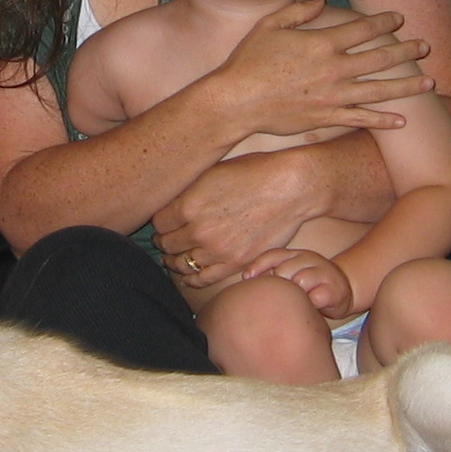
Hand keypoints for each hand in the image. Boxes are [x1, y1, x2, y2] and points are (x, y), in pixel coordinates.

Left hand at [155, 149, 314, 286]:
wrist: (291, 187)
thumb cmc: (255, 172)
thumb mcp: (213, 173)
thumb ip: (189, 194)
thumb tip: (173, 206)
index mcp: (188, 204)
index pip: (159, 222)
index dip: (160, 224)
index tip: (163, 225)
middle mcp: (199, 230)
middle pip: (167, 244)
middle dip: (163, 243)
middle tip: (163, 243)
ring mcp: (217, 250)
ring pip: (182, 263)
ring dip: (175, 262)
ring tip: (173, 259)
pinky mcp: (236, 263)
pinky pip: (205, 278)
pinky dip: (193, 279)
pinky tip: (189, 276)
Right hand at [206, 1, 432, 142]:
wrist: (236, 101)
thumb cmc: (248, 61)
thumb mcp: (269, 26)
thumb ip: (297, 11)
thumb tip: (321, 1)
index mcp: (321, 43)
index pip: (362, 29)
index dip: (384, 22)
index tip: (399, 18)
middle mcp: (333, 69)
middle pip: (379, 58)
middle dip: (406, 51)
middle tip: (426, 47)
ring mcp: (332, 96)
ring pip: (379, 89)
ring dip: (406, 86)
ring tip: (429, 82)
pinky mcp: (326, 118)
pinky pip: (361, 119)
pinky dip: (383, 120)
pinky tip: (402, 119)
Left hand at [246, 247, 354, 321]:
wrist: (344, 290)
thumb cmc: (310, 285)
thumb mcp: (292, 272)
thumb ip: (272, 271)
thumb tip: (247, 278)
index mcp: (296, 254)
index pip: (273, 255)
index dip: (258, 266)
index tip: (246, 278)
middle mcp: (310, 259)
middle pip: (284, 270)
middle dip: (280, 285)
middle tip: (283, 296)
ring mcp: (324, 273)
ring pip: (300, 280)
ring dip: (296, 294)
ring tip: (299, 300)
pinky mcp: (335, 290)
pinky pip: (317, 297)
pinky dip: (311, 303)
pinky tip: (311, 306)